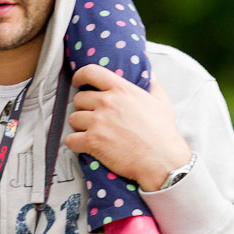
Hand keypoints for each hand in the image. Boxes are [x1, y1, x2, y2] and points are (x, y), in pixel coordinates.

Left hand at [64, 66, 191, 191]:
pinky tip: (85, 146)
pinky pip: (70, 139)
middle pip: (78, 98)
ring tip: (91, 132)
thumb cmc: (163, 133)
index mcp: (121, 89)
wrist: (162, 161)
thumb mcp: (161, 102)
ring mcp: (98, 122)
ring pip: (73, 119)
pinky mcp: (92, 141)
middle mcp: (107, 102)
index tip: (78, 82)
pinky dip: (75, 143)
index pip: (90, 72)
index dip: (80, 76)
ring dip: (79, 126)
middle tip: (92, 117)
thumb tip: (151, 75)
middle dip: (83, 108)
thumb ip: (153, 85)